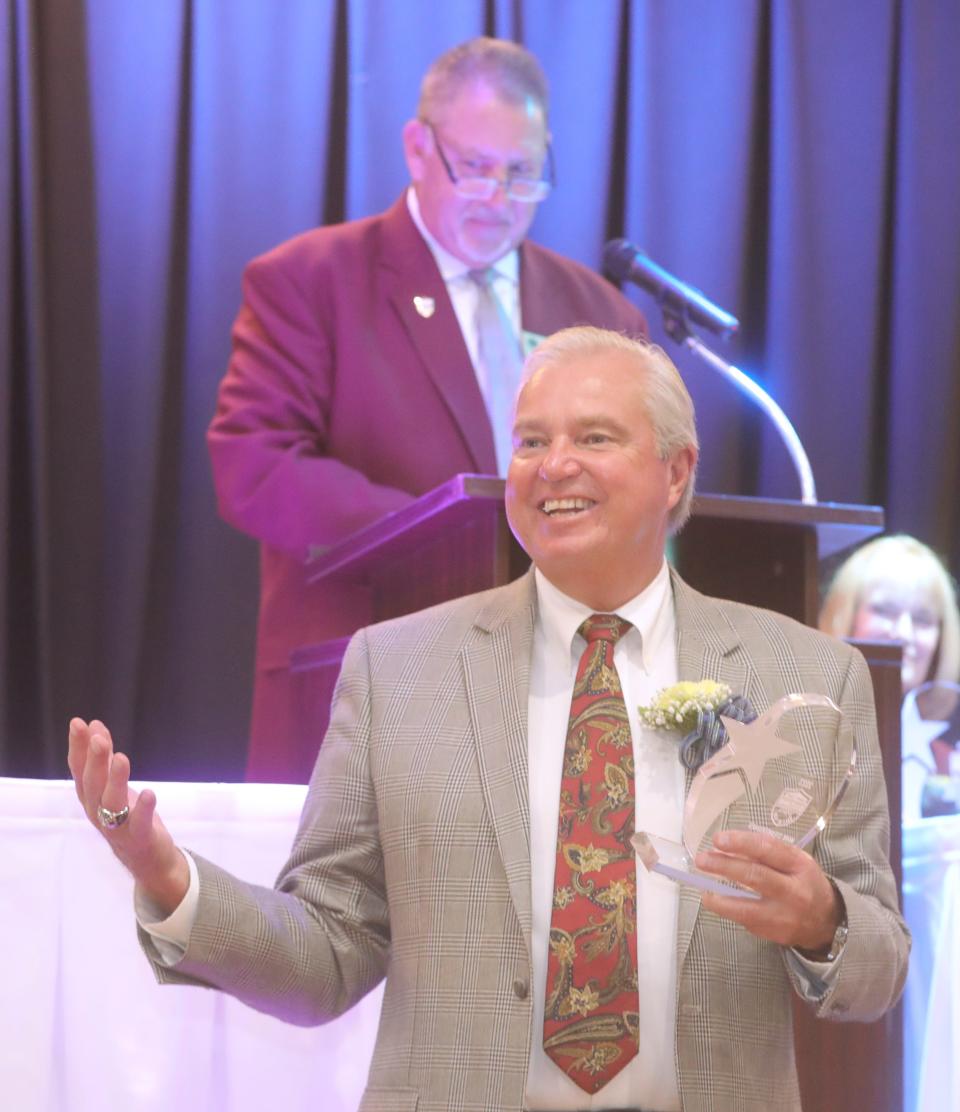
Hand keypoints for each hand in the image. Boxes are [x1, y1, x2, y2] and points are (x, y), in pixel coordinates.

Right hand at [67, 717, 189, 914]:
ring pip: (111, 803)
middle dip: (94, 760)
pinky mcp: (138, 838)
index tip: (78, 723)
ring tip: (121, 758)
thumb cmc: (126, 816)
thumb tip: (95, 726)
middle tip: (98, 738)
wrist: (146, 858)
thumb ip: (104, 758)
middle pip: (92, 785)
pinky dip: (142, 808)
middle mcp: (97, 812)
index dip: (77, 747)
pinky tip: (148, 792)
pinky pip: (138, 824)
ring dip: (115, 780)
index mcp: (91, 797)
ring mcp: (116, 827)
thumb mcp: (113, 784)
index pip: (79, 769)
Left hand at [695, 829, 841, 954]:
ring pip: (746, 907)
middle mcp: (793, 891)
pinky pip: (746, 920)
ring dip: (719, 898)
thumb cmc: (803, 882)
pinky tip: (717, 901)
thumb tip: (729, 847)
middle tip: (702, 860)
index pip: (768, 849)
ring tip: (703, 890)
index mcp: (799, 865)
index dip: (741, 842)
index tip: (718, 839)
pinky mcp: (774, 933)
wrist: (825, 921)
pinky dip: (729, 910)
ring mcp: (783, 915)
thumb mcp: (794, 861)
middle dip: (724, 866)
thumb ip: (767, 853)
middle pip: (755, 876)